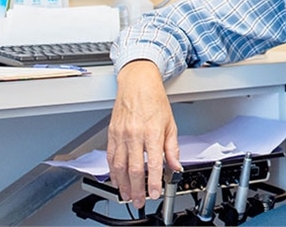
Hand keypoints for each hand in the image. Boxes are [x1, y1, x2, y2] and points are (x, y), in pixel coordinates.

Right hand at [106, 60, 180, 208]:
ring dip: (122, 184)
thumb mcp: (170, 124)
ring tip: (126, 195)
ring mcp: (121, 135)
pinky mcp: (111, 134)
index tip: (154, 193)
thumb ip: (172, 148)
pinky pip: (110, 157)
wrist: (137, 84)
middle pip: (133, 168)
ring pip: (118, 166)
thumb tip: (175, 166)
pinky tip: (116, 180)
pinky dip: (112, 171)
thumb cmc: (155, 101)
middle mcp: (134, 135)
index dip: (153, 182)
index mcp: (151, 132)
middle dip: (136, 188)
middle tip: (139, 201)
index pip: (152, 163)